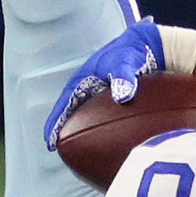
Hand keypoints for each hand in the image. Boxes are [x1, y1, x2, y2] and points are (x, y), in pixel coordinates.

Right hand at [41, 21, 163, 148]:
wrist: (146, 44)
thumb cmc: (131, 51)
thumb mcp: (125, 62)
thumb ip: (124, 77)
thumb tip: (122, 97)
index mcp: (82, 79)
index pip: (64, 105)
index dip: (55, 124)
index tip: (49, 142)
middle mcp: (87, 87)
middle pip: (70, 113)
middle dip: (63, 131)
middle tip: (59, 152)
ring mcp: (98, 93)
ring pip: (83, 115)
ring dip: (79, 131)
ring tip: (77, 152)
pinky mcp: (110, 97)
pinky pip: (98, 115)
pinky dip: (97, 127)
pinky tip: (104, 141)